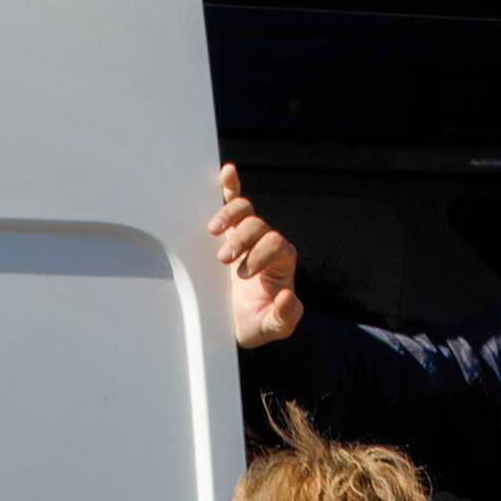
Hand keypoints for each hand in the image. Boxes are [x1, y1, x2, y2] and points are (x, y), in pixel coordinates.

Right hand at [212, 164, 301, 349]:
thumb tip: (287, 297)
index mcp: (282, 264)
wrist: (234, 324)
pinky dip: (230, 187)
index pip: (277, 244)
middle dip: (241, 239)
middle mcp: (266, 246)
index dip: (261, 253)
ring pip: (245, 212)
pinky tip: (227, 172)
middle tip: (224, 260)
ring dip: (229, 216)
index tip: (244, 274)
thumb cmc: (255, 323)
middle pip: (259, 225)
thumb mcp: (272, 328)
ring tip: (214, 231)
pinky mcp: (228, 235)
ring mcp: (247, 238)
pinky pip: (233, 204)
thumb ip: (285, 317)